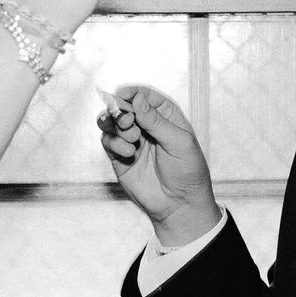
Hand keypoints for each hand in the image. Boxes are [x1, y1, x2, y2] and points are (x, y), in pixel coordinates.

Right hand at [97, 83, 218, 243]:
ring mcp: (132, 140)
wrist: (179, 204)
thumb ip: (156, 121)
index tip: (122, 93)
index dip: (132, 92)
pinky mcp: (120, 157)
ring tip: (130, 137)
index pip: (144, 96)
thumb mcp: (179, 142)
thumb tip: (137, 99)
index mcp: (165, 116)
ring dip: (115, 124)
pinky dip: (114, 143)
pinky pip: (108, 141)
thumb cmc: (188, 172)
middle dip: (121, 110)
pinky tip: (129, 153)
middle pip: (124, 106)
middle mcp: (146, 125)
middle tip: (127, 122)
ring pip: (111, 121)